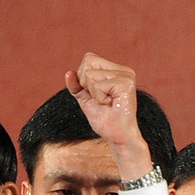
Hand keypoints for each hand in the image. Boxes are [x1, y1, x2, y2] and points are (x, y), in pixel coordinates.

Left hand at [65, 53, 151, 179]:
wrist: (117, 136)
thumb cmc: (104, 119)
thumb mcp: (85, 99)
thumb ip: (76, 85)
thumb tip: (68, 73)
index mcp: (116, 70)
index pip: (88, 59)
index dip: (83, 78)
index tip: (96, 95)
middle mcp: (123, 70)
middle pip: (88, 61)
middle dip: (87, 84)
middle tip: (102, 99)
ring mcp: (126, 75)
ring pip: (90, 74)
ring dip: (94, 93)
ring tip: (107, 103)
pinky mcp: (126, 83)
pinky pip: (98, 85)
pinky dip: (99, 98)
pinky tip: (111, 104)